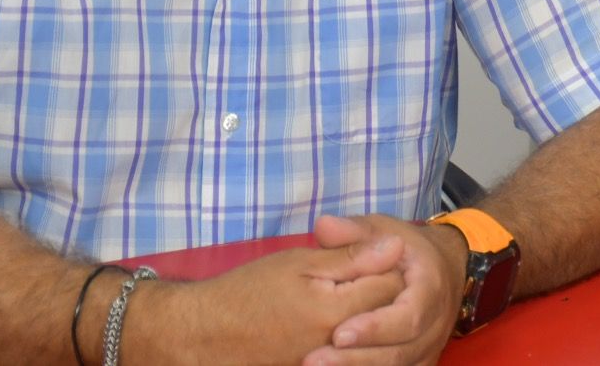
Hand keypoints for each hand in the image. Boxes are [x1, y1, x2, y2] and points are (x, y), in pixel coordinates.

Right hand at [128, 238, 405, 365]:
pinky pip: (348, 355)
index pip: (392, 285)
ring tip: (347, 300)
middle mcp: (337, 345)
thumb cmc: (247, 292)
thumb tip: (397, 245)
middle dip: (383, 290)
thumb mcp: (297, 264)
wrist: (203, 336)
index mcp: (335, 312)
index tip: (372, 253)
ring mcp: (325, 364)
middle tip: (363, 276)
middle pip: (387, 314)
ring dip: (368, 315)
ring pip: (371, 338)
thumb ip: (350, 257)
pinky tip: (336, 325)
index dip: (388, 263)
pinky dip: (350, 340)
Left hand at [301, 213, 464, 365]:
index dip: (375, 328)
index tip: (338, 333)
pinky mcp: (421, 362)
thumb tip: (322, 226)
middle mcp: (436, 324)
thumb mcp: (384, 230)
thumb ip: (354, 231)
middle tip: (313, 360)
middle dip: (356, 359)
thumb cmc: (407, 249)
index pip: (408, 316)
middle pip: (400, 352)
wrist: (445, 267)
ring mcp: (430, 347)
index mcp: (430, 288)